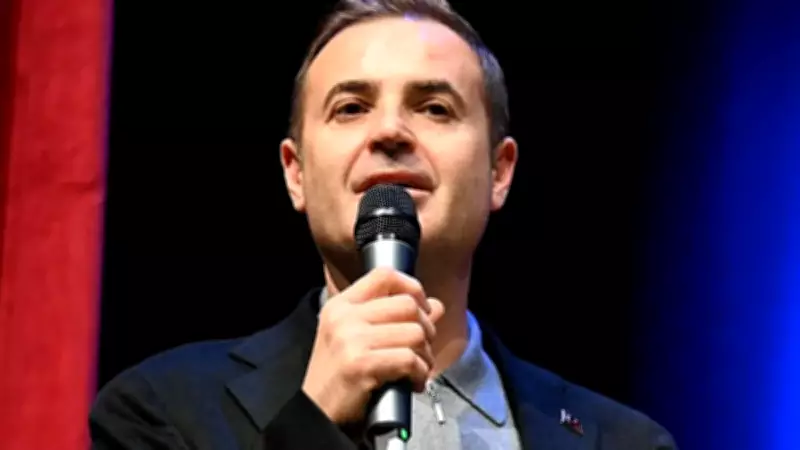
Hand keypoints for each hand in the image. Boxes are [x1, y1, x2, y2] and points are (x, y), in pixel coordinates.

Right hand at [301, 267, 444, 423]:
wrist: (317, 414)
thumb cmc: (340, 379)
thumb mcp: (359, 339)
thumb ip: (395, 319)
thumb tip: (434, 306)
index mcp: (341, 306)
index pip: (384, 275)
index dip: (412, 287)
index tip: (422, 308)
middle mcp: (344, 317)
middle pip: (407, 304)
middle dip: (427, 328)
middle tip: (423, 348)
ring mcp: (350, 339)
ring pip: (414, 332)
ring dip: (426, 355)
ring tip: (418, 369)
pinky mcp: (360, 364)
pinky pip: (409, 359)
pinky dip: (419, 373)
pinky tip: (412, 383)